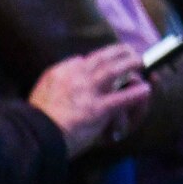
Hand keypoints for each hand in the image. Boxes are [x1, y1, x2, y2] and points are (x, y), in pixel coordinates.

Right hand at [28, 45, 150, 157]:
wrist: (37, 133)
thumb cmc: (37, 117)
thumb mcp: (41, 90)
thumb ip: (54, 80)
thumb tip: (68, 70)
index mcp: (59, 72)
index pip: (82, 60)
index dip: (97, 59)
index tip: (106, 59)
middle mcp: (75, 76)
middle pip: (101, 59)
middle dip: (118, 52)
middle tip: (129, 50)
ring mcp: (88, 91)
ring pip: (114, 71)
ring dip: (130, 64)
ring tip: (141, 61)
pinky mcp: (99, 109)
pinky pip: (123, 98)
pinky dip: (136, 93)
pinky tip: (146, 89)